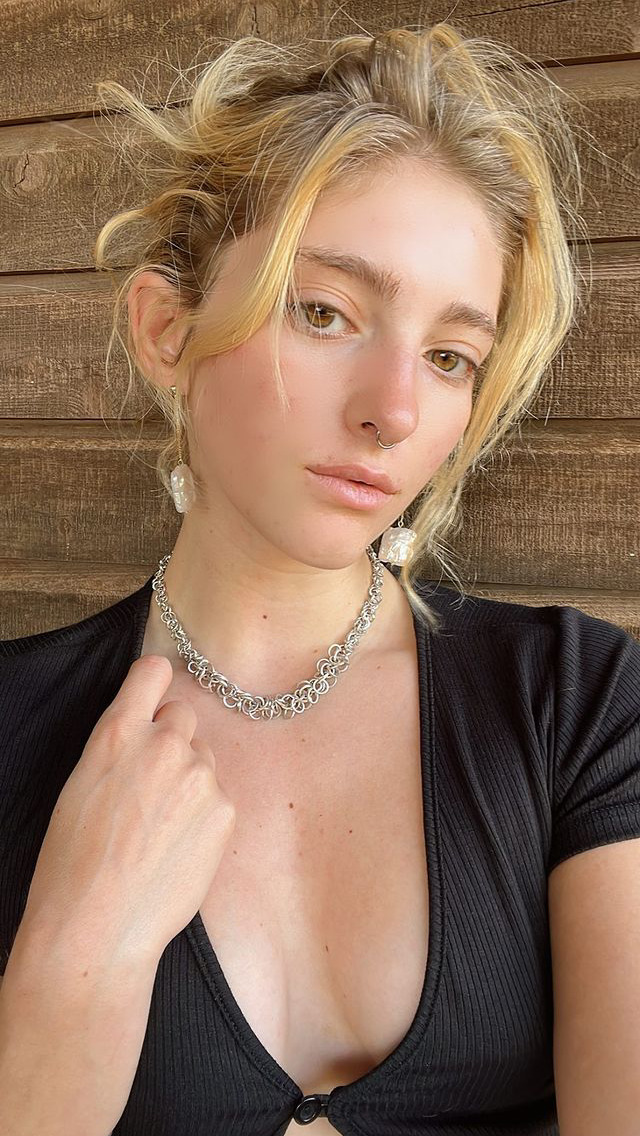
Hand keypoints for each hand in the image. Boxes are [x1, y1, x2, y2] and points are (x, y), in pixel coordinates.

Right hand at [22, 654, 235, 963]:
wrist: (97, 928)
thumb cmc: (72, 863)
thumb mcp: (82, 784)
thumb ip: (121, 747)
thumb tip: (148, 733)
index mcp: (117, 733)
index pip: (153, 672)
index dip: (153, 686)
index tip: (152, 701)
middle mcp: (164, 745)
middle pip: (183, 717)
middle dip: (171, 741)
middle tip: (150, 785)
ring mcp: (200, 778)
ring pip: (203, 761)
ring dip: (189, 780)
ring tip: (159, 829)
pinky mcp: (225, 812)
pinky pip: (218, 798)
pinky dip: (204, 817)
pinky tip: (177, 849)